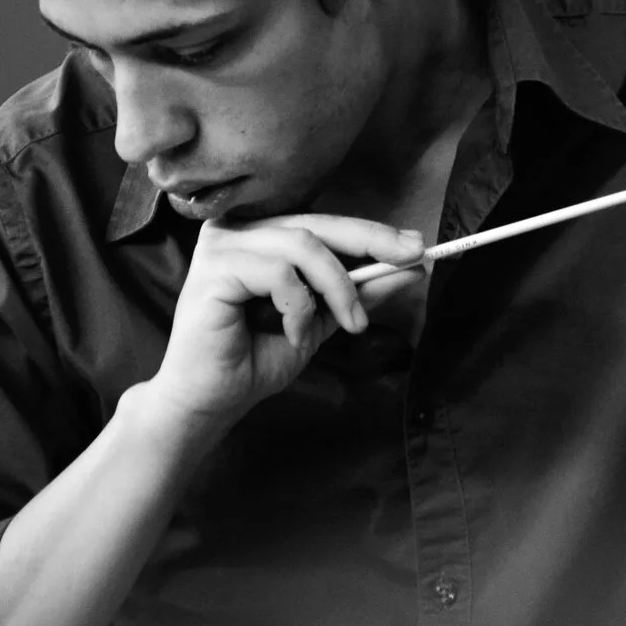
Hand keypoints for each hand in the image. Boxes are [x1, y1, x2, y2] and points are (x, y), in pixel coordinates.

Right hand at [139, 213, 426, 439]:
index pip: (322, 222)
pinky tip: (294, 334)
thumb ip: (356, 292)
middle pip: (316, 223)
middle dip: (371, 241)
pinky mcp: (213, 269)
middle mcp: (236, 230)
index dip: (371, 231)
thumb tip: (409, 269)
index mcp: (257, 235)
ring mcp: (221, 245)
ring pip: (303, 245)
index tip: (415, 245)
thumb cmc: (253, 361)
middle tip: (410, 259)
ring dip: (338, 287)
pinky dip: (300, 307)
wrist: (209, 402)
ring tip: (349, 325)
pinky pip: (279, 274)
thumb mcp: (320, 322)